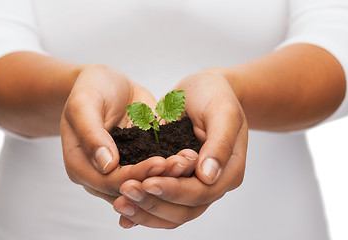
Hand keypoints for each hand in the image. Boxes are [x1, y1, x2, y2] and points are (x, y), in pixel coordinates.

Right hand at [60, 64, 195, 202]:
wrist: (105, 82)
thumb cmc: (90, 88)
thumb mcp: (84, 103)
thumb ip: (91, 133)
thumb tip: (106, 165)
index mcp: (79, 166)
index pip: (109, 181)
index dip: (136, 175)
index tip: (160, 161)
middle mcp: (99, 176)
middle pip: (130, 188)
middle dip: (158, 178)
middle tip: (184, 163)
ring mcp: (120, 172)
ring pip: (145, 185)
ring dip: (169, 177)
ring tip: (190, 160)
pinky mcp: (137, 164)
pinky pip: (155, 172)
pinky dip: (172, 168)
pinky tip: (190, 158)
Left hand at [113, 70, 247, 227]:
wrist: (205, 90)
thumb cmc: (216, 95)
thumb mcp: (223, 111)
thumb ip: (219, 143)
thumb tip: (208, 176)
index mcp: (228, 172)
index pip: (200, 193)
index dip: (174, 190)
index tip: (147, 182)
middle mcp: (211, 185)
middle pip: (184, 211)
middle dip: (153, 203)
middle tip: (126, 190)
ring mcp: (192, 186)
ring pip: (170, 214)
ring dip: (144, 211)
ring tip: (119, 203)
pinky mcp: (175, 182)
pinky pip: (160, 204)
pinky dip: (143, 211)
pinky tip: (122, 212)